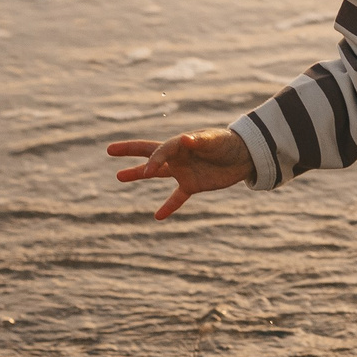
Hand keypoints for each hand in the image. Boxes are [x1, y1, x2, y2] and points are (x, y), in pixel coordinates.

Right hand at [107, 127, 253, 218]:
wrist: (246, 155)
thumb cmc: (229, 143)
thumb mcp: (214, 140)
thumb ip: (199, 140)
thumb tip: (184, 139)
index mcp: (181, 144)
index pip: (161, 150)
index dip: (154, 160)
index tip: (148, 173)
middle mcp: (178, 156)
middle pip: (150, 153)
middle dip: (129, 151)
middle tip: (110, 150)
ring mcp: (183, 171)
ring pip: (157, 174)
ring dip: (139, 174)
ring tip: (119, 176)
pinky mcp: (193, 185)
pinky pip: (177, 197)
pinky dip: (168, 207)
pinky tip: (157, 217)